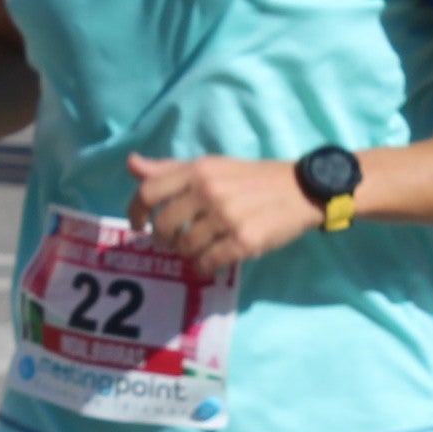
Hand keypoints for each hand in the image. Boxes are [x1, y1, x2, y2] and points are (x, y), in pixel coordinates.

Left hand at [126, 152, 316, 273]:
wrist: (300, 190)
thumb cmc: (250, 179)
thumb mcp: (210, 166)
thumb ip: (170, 169)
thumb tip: (132, 165)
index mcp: (199, 170)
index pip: (149, 192)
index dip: (135, 211)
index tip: (138, 225)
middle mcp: (209, 191)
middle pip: (163, 226)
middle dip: (163, 239)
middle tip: (171, 242)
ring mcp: (227, 217)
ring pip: (185, 247)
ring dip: (186, 254)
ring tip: (198, 249)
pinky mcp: (244, 241)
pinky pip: (209, 263)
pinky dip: (205, 266)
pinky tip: (211, 261)